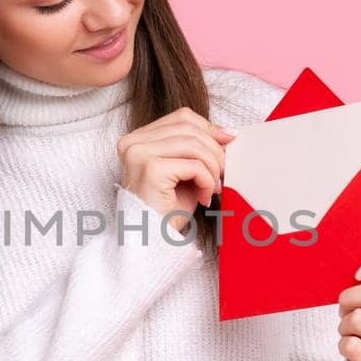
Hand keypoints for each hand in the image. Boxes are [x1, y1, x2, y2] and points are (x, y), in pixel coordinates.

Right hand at [117, 107, 235, 232]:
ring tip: (214, 188)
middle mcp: (132, 143)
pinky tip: (204, 198)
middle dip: (215, 150)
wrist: (150, 243)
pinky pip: (194, 165)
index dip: (209, 127)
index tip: (228, 143)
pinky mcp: (150, 169)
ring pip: (193, 145)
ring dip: (212, 168)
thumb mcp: (184, 172)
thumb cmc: (166, 211)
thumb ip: (197, 149)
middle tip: (223, 174)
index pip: (181, 117)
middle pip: (189, 128)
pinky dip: (207, 181)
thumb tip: (227, 133)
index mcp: (137, 139)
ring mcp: (138, 154)